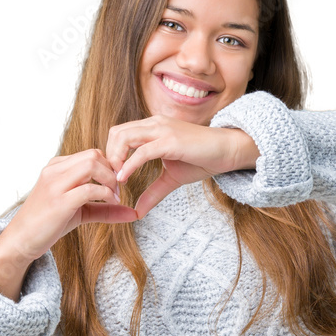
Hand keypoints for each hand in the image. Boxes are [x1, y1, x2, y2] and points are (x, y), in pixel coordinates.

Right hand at [0, 148, 137, 262]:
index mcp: (57, 167)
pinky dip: (106, 195)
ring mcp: (55, 184)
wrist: (21, 240)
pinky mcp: (59, 201)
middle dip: (112, 171)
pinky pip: (89, 189)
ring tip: (114, 197)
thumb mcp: (80, 212)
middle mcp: (54, 170)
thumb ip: (105, 209)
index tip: (116, 186)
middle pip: (94, 155)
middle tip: (118, 190)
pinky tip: (111, 203)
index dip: (110, 167)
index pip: (92, 154)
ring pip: (91, 165)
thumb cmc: (48, 224)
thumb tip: (134, 213)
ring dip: (110, 180)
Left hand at [105, 115, 258, 219]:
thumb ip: (153, 192)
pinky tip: (123, 179)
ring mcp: (162, 130)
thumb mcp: (172, 179)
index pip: (119, 134)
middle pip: (116, 132)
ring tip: (116, 181)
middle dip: (108, 157)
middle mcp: (154, 124)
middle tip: (110, 180)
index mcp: (152, 128)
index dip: (111, 154)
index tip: (111, 177)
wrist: (227, 151)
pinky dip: (128, 165)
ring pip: (124, 137)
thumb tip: (138, 211)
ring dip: (115, 160)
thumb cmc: (202, 159)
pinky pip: (142, 152)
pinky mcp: (170, 141)